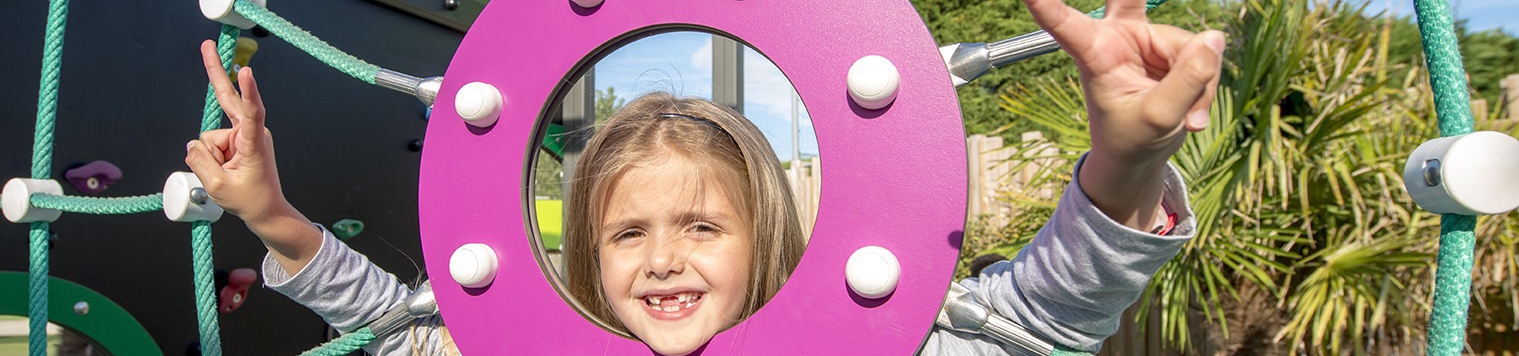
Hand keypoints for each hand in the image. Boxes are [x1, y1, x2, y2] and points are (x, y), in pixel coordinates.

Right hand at [184, 40, 289, 224]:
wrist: (266, 210)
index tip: (245, 71)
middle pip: (229, 99)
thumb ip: (199, 161)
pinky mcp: (239, 139)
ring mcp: (245, 134)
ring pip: (211, 136)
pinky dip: (213, 157)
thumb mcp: (217, 185)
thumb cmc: (247, 199)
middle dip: (216, 72)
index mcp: (253, 143)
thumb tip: (193, 144)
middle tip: (207, 45)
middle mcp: (252, 133)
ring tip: (228, 173)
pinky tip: (224, 168)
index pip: (252, 112)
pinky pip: (213, 142)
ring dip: (212, 156)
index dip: (248, 91)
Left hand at [1025, 0, 1224, 229]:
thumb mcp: (1158, 119)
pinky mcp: (1174, 46)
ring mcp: (1148, 39)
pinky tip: (1193, 110)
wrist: (1142, 152)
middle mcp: (1118, 37)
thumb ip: (1187, 81)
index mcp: (1094, 53)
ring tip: (1184, 114)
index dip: (1047, 3)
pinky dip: (1205, 87)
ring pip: (1190, 45)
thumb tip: (1214, 38)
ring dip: (1197, 83)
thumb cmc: (1131, 139)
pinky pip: (1204, 56)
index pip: (1066, 23)